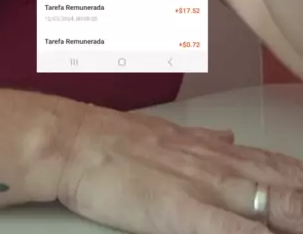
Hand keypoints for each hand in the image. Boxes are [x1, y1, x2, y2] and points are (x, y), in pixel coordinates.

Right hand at [58, 106, 302, 233]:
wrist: (76, 141)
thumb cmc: (114, 141)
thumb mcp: (166, 132)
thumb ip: (203, 138)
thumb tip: (230, 137)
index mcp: (214, 150)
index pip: (275, 165)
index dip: (300, 178)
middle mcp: (219, 165)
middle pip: (283, 182)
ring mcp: (205, 186)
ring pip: (269, 200)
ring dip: (295, 207)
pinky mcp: (184, 211)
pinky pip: (230, 230)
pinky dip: (253, 233)